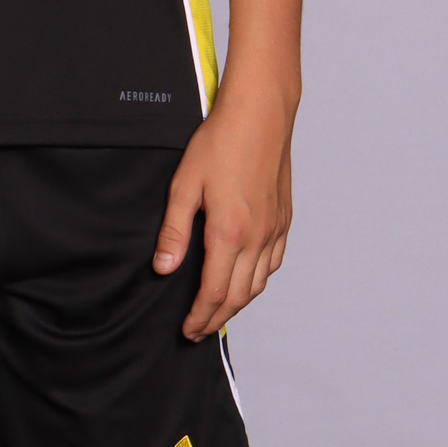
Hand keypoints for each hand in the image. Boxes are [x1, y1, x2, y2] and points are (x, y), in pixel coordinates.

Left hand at [153, 83, 293, 341]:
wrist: (260, 115)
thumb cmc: (220, 142)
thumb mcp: (184, 185)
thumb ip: (174, 231)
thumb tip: (164, 268)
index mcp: (229, 232)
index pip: (214, 292)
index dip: (200, 317)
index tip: (187, 330)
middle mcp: (257, 237)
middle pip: (238, 296)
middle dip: (216, 319)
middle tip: (198, 331)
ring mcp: (274, 229)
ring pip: (258, 284)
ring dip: (237, 305)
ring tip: (218, 312)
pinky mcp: (284, 219)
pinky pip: (273, 263)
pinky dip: (258, 281)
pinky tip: (247, 280)